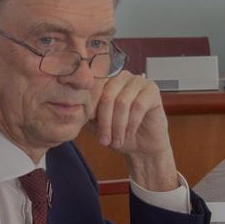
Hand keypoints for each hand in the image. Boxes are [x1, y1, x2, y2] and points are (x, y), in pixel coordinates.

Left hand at [87, 71, 178, 190]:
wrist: (141, 147)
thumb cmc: (119, 133)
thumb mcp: (95, 122)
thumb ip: (85, 110)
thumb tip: (72, 104)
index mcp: (105, 79)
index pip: (93, 88)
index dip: (90, 109)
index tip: (89, 126)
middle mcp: (121, 76)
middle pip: (107, 96)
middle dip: (104, 121)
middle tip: (104, 140)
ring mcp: (138, 80)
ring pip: (122, 102)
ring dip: (118, 126)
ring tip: (116, 140)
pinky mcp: (152, 90)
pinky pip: (138, 106)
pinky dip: (131, 124)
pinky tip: (129, 133)